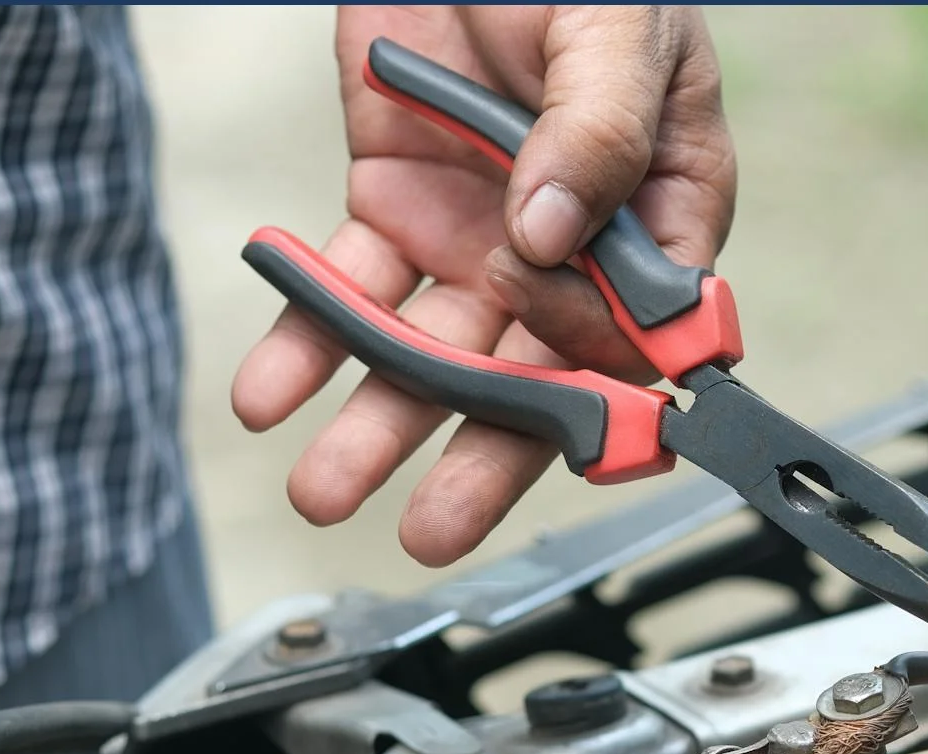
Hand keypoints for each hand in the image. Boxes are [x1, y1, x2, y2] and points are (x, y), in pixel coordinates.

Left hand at [231, 5, 735, 565]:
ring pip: (433, 351)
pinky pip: (349, 287)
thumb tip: (552, 236)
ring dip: (377, 422)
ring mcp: (479, 239)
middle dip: (476, 456)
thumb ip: (598, 129)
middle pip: (532, 376)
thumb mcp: (617, 32)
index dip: (616, 401)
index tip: (580, 454)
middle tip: (430, 530)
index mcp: (657, 217)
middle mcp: (567, 253)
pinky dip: (305, 338)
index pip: (648, 336)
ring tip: (323, 486)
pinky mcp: (394, 209)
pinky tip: (269, 390)